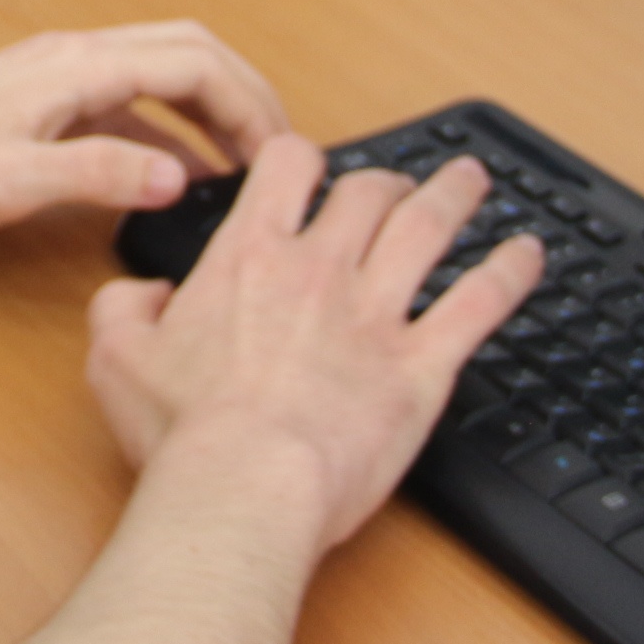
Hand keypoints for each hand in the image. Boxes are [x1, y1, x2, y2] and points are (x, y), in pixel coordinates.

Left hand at [0, 21, 289, 244]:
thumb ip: (98, 175)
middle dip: (244, 94)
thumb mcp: (12, 182)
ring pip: (163, 72)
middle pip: (189, 51)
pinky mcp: (48, 102)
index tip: (277, 151)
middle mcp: (75, 57)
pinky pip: (131, 102)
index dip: (248, 103)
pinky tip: (178, 175)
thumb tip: (177, 175)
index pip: (193, 61)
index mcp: (76, 66)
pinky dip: (170, 131)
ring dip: (211, 111)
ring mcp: (62, 76)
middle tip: (279, 149)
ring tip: (245, 164)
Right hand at [82, 140, 540, 559]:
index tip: (306, 166)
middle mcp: (319, 270)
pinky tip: (528, 254)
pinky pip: (479, 305)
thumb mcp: (115, 356)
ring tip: (472, 179)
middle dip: (384, 179)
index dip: (299, 157)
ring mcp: (376, 314)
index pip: (285, 168)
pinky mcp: (421, 367)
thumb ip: (125, 306)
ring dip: (454, 196)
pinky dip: (509, 272)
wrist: (246, 485)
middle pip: (367, 193)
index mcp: (248, 258)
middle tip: (395, 182)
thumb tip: (146, 294)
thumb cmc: (184, 432)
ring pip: (428, 229)